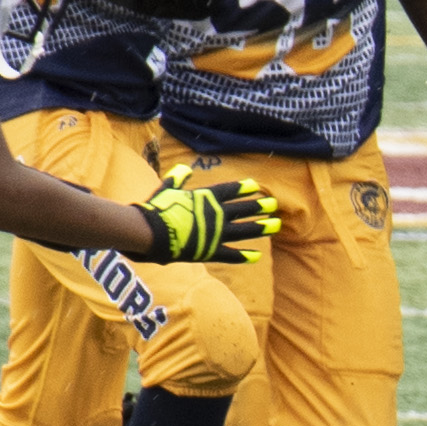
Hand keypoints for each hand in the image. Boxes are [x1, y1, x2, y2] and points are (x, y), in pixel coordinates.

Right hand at [137, 168, 280, 264]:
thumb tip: (184, 169)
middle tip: (273, 204)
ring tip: (275, 225)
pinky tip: (258, 256)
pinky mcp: (210, 251)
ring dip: (260, 227)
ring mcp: (215, 234)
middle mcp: (215, 215)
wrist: (151, 232)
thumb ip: (178, 179)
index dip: (242, 188)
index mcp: (205, 198)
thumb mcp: (167, 189)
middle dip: (258, 206)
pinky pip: (231, 254)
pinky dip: (244, 256)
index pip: (229, 191)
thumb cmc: (157, 209)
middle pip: (241, 209)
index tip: (255, 186)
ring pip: (243, 230)